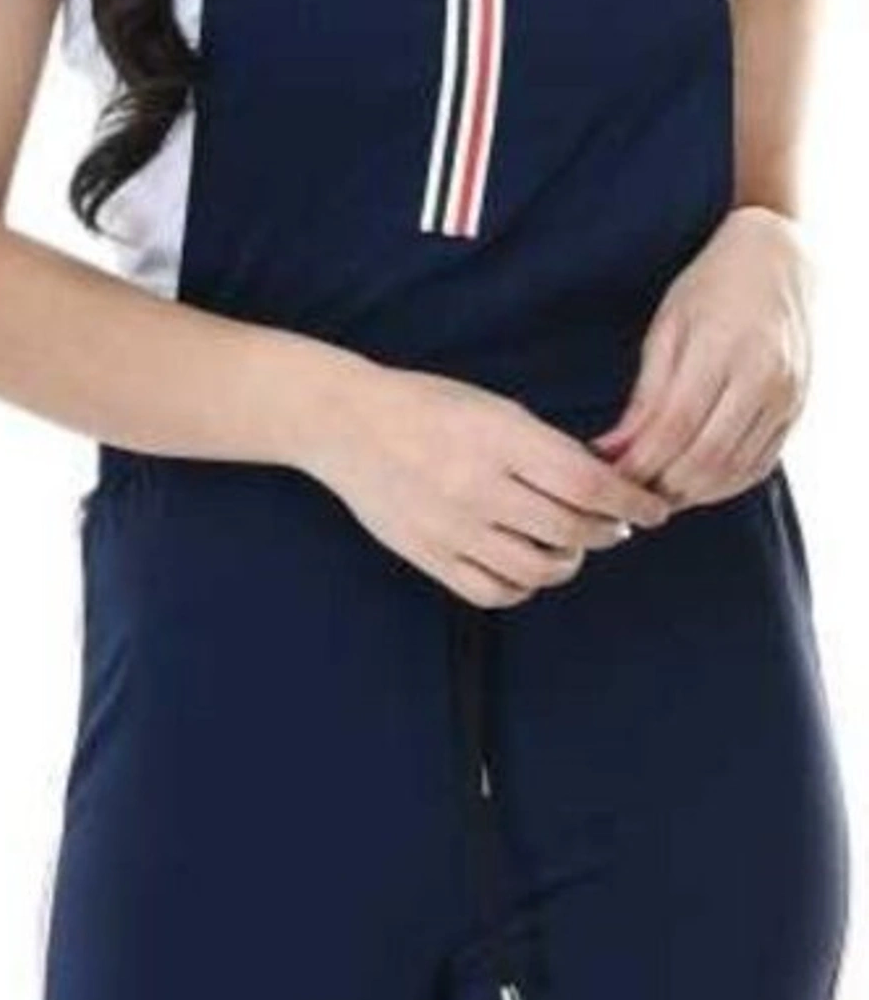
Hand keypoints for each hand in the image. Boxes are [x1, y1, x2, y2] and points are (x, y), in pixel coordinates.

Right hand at [308, 360, 671, 608]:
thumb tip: (605, 486)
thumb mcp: (496, 408)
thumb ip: (547, 447)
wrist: (349, 425)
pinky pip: (494, 591)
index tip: (651, 510)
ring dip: (567, 563)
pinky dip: (523, 587)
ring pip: (537, 570)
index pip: (587, 484)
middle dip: (606, 533)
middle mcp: (478, 486)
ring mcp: (452, 526)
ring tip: (568, 548)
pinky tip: (527, 569)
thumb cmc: (430, 407)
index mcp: (501, 439)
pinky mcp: (429, 555)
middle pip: (569, 530)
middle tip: (612, 527)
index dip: (631, 503)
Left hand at [591, 205, 812, 501]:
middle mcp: (762, 376)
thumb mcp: (667, 328)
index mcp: (722, 347)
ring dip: (691, 493)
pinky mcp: (796, 410)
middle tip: (628, 494)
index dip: (639, 461)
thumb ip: (645, 394)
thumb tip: (611, 451)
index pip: (675, 425)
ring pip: (733, 470)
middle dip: (661, 485)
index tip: (609, 476)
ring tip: (656, 493)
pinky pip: (759, 466)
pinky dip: (724, 486)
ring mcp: (785, 396)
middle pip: (705, 456)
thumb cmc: (710, 288)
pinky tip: (694, 486)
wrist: (776, 263)